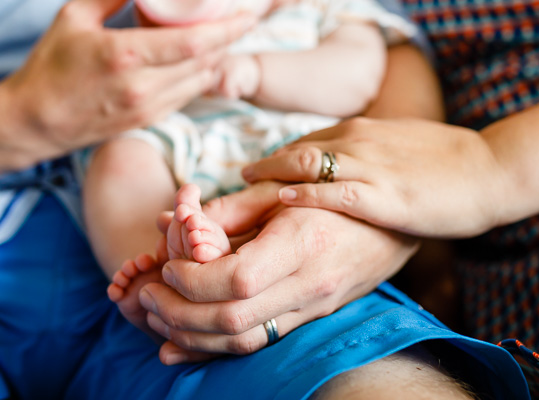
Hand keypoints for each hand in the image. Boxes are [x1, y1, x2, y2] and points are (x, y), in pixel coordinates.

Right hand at [0, 0, 255, 164]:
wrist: (32, 122)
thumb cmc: (49, 65)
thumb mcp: (76, 16)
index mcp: (125, 56)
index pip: (194, 42)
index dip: (228, 27)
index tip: (249, 11)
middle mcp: (142, 87)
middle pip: (206, 61)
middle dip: (229, 39)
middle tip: (241, 16)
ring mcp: (148, 108)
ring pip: (202, 80)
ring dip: (218, 57)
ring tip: (224, 33)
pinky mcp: (148, 121)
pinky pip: (188, 95)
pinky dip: (200, 75)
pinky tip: (200, 58)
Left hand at [138, 181, 417, 363]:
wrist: (391, 226)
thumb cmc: (332, 196)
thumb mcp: (282, 189)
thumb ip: (230, 208)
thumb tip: (174, 222)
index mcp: (303, 243)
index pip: (236, 280)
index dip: (192, 280)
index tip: (167, 267)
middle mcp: (310, 284)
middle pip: (234, 320)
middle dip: (180, 313)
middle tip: (148, 295)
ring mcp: (313, 308)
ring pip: (244, 342)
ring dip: (192, 336)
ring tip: (158, 316)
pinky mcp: (310, 319)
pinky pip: (259, 343)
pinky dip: (214, 349)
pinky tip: (181, 345)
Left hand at [242, 117, 510, 238]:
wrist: (491, 168)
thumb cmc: (450, 162)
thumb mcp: (399, 146)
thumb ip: (367, 153)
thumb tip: (342, 168)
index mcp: (361, 130)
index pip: (303, 142)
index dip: (273, 161)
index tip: (252, 178)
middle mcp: (357, 140)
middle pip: (292, 151)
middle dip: (259, 171)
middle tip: (235, 187)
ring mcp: (369, 166)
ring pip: (303, 166)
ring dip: (267, 182)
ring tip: (240, 196)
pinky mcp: (383, 194)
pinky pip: (333, 192)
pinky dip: (302, 196)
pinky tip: (280, 204)